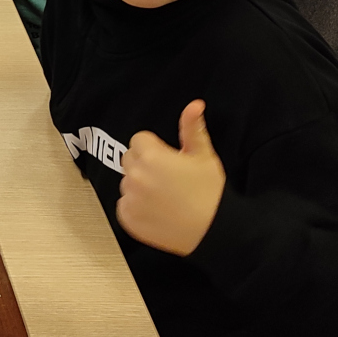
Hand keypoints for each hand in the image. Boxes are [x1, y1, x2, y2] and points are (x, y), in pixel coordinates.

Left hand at [117, 101, 224, 256]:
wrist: (213, 232)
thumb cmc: (210, 194)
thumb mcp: (203, 156)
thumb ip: (192, 128)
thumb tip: (194, 105)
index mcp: (151, 156)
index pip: (139, 140)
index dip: (155, 148)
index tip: (169, 159)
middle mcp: (136, 176)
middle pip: (130, 159)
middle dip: (145, 164)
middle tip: (167, 177)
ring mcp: (130, 198)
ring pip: (127, 181)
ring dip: (140, 185)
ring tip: (165, 196)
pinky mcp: (127, 218)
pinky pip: (124, 204)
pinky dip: (136, 206)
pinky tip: (158, 210)